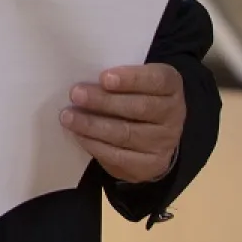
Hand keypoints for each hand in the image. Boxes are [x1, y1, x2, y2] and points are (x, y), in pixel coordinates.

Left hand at [60, 64, 184, 183]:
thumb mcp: (130, 81)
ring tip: (68, 117)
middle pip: (140, 108)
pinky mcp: (151, 164)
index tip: (104, 77)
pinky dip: (95, 145)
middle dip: (104, 101)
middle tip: (76, 94)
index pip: (158, 80)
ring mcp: (164, 142)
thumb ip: (114, 77)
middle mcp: (173, 114)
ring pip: (127, 134)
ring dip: (93, 125)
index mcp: (170, 86)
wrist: (150, 134)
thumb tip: (82, 78)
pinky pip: (120, 157)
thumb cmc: (132, 96)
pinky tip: (79, 135)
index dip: (132, 79)